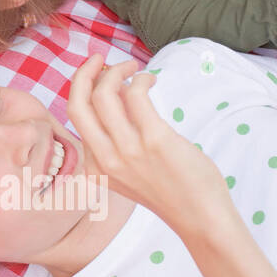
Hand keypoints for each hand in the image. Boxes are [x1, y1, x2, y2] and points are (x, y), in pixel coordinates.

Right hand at [67, 56, 230, 232]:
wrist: (201, 219)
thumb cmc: (171, 193)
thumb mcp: (127, 175)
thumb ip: (114, 147)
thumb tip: (117, 99)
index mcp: (96, 167)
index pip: (75, 116)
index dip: (81, 87)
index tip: (95, 73)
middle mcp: (105, 158)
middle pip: (77, 102)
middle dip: (84, 71)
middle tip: (100, 58)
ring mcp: (128, 150)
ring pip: (104, 94)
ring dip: (117, 71)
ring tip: (132, 68)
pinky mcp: (154, 140)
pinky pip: (136, 95)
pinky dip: (141, 79)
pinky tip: (150, 80)